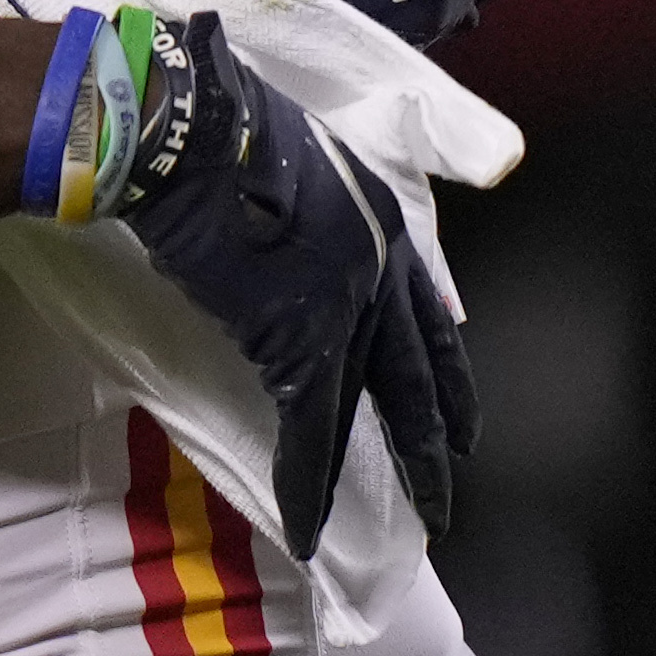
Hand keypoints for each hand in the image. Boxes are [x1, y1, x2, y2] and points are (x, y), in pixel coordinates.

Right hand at [119, 17, 478, 553]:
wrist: (193, 133)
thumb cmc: (226, 132)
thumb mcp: (302, 163)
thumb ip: (317, 213)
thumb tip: (289, 244)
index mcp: (384, 222)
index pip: (429, 315)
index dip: (446, 372)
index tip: (462, 415)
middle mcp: (381, 268)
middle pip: (418, 372)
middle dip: (437, 435)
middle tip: (449, 486)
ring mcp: (346, 309)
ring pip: (374, 409)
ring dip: (396, 470)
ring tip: (416, 520)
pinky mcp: (299, 346)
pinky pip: (310, 431)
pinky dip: (308, 483)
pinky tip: (309, 523)